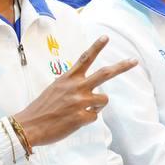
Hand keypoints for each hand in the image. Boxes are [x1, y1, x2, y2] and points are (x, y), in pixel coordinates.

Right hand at [12, 36, 136, 146]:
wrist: (29, 126)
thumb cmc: (41, 108)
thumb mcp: (54, 89)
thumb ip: (71, 85)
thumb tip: (85, 88)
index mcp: (68, 78)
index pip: (85, 58)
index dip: (96, 47)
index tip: (106, 37)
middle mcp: (76, 87)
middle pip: (104, 73)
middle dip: (121, 66)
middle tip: (134, 61)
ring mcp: (80, 102)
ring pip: (103, 99)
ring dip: (97, 104)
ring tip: (82, 109)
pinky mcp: (81, 117)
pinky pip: (94, 116)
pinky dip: (87, 119)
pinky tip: (74, 121)